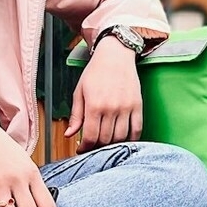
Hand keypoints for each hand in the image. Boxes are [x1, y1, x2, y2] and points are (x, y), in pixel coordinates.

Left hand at [66, 37, 142, 151]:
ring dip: (112, 145)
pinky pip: (137, 130)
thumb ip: (75, 115)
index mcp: (94, 105)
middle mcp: (111, 108)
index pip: (90, 137)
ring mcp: (126, 108)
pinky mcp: (138, 105)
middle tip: (93, 147)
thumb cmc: (95, 72)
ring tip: (106, 144)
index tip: (82, 150)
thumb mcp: (79, 92)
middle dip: (97, 147)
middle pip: (105, 140)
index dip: (85, 148)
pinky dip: (131, 139)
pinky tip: (123, 140)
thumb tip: (69, 134)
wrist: (115, 55)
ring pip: (120, 137)